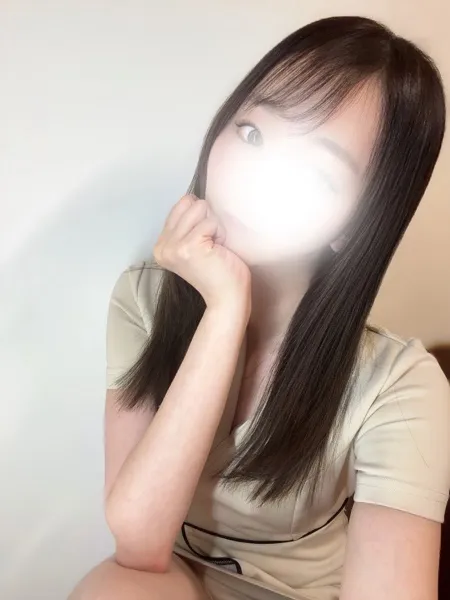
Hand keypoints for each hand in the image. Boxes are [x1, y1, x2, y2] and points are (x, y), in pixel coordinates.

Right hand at [153, 194, 251, 315]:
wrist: (227, 297)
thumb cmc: (218, 271)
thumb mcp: (193, 244)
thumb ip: (186, 224)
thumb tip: (192, 198)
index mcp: (161, 245)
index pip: (181, 205)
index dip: (200, 219)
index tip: (204, 243)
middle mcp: (162, 246)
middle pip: (190, 203)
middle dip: (207, 220)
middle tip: (211, 246)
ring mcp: (174, 246)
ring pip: (200, 208)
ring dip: (214, 226)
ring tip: (214, 248)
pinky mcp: (188, 246)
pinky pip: (211, 221)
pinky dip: (220, 233)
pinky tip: (218, 251)